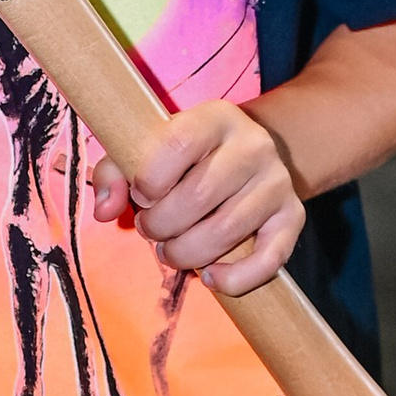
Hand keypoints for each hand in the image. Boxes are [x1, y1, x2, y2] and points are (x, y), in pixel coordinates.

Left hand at [92, 102, 303, 294]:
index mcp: (216, 117)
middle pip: (198, 196)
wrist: (249, 156)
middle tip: (151, 229)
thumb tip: (104, 211)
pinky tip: (211, 277)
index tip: (141, 194)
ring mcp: (277, 181)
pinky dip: (236, 278)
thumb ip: (115, 173)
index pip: (178, 143)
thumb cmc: (186, 158)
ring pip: (226, 231)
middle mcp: (253, 145)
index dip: (149, 180)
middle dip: (161, 225)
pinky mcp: (292, 216)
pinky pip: (269, 258)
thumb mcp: (149, 150)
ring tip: (171, 251)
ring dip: (187, 254)